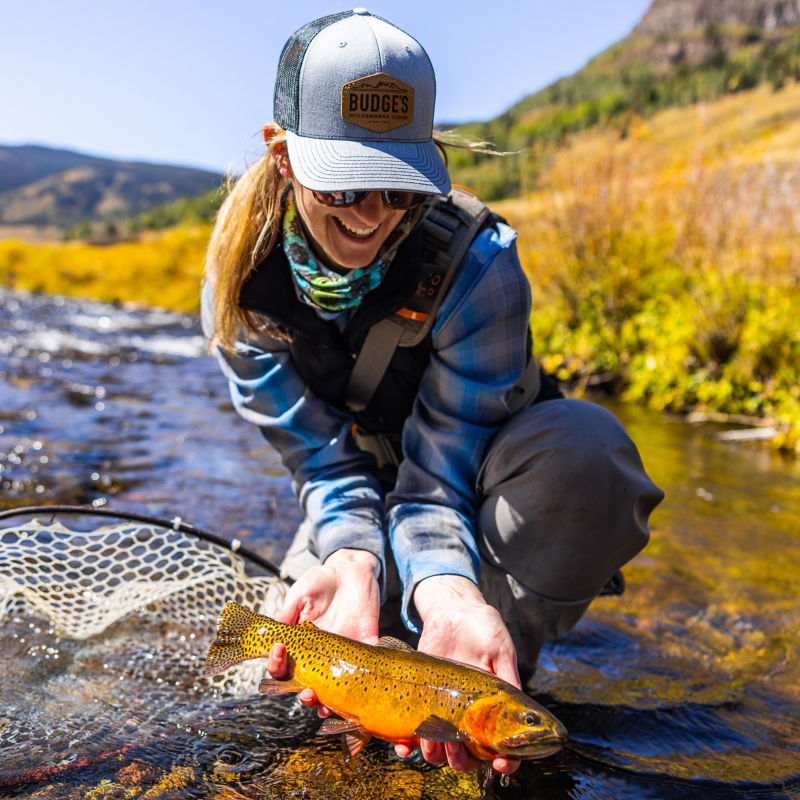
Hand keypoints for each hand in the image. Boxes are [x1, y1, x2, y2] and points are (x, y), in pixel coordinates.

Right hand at [266, 548, 380, 713]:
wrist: (350, 569)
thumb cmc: (321, 581)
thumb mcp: (300, 594)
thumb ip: (287, 614)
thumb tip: (272, 637)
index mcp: (299, 645)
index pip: (283, 666)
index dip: (277, 665)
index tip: (279, 651)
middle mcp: (320, 656)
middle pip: (309, 686)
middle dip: (305, 696)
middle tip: (306, 693)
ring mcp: (343, 654)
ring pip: (336, 687)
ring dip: (330, 701)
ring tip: (325, 704)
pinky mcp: (366, 645)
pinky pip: (368, 668)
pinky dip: (364, 680)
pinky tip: (358, 685)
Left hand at [393, 575, 520, 775]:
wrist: (453, 611)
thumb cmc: (483, 629)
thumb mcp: (500, 651)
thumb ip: (507, 679)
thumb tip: (518, 711)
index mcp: (494, 710)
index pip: (503, 749)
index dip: (504, 761)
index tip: (499, 761)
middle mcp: (469, 718)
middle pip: (467, 759)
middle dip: (462, 760)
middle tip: (458, 743)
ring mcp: (443, 712)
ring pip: (439, 752)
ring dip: (436, 754)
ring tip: (431, 739)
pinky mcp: (420, 702)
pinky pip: (412, 732)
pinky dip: (406, 745)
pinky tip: (403, 744)